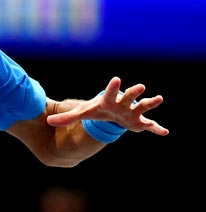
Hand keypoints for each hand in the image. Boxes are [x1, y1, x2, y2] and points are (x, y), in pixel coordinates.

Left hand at [47, 76, 168, 135]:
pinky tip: (164, 132)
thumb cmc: (97, 111)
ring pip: (142, 106)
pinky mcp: (138, 122)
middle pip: (128, 96)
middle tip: (140, 86)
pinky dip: (156, 128)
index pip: (109, 92)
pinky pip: (149, 124)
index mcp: (108, 101)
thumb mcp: (81, 114)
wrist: (110, 113)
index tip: (116, 79)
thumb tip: (48, 121)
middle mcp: (122, 103)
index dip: (113, 87)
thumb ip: (66, 117)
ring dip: (150, 103)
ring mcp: (132, 112)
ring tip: (158, 98)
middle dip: (134, 92)